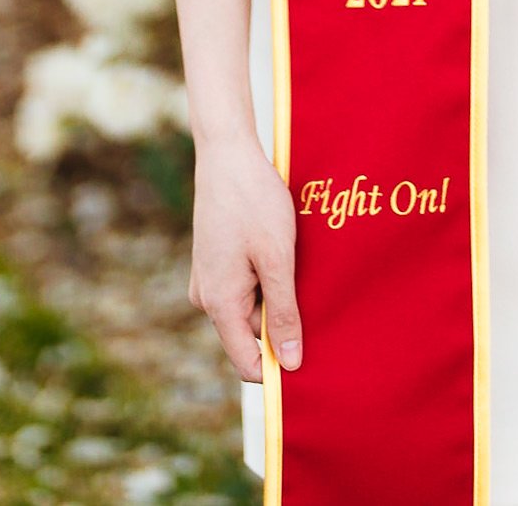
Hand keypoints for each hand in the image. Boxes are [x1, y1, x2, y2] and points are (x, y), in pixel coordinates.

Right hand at [189, 130, 302, 379]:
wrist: (226, 152)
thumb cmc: (254, 202)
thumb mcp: (277, 258)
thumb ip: (284, 313)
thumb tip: (289, 365)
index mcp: (219, 303)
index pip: (248, 362)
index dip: (278, 366)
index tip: (310, 354)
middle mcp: (206, 298)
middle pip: (251, 333)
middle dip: (281, 318)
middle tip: (306, 281)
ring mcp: (207, 278)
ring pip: (250, 306)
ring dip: (274, 292)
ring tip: (290, 256)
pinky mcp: (213, 261)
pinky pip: (243, 286)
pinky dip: (264, 275)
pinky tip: (277, 247)